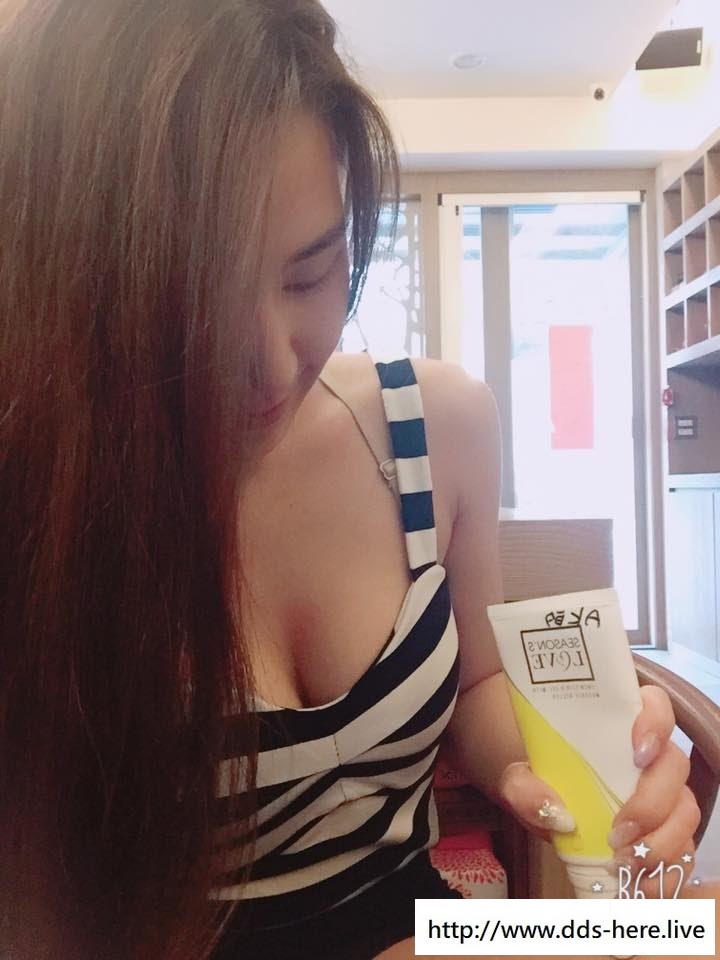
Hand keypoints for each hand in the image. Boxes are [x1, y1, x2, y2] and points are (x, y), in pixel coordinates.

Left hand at [498, 685, 700, 895]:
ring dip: (661, 842)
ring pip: (686, 810)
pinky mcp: (670, 830)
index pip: (654, 704)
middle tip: (617, 832)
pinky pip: (685, 849)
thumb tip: (558, 812)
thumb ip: (523, 788)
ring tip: (624, 861)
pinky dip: (666, 870)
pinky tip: (638, 881)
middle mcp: (650, 755)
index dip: (655, 723)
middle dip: (653, 804)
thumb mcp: (518, 778)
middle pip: (674, 766)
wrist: (547, 809)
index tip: (637, 752)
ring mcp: (665, 793)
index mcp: (618, 724)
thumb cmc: (541, 779)